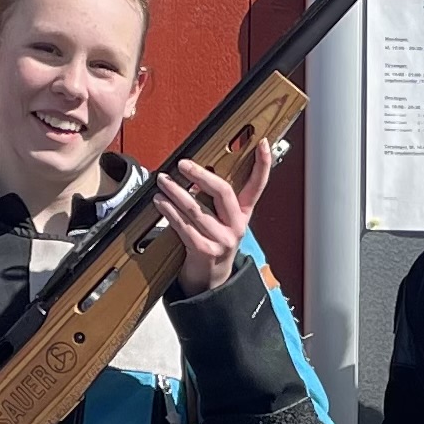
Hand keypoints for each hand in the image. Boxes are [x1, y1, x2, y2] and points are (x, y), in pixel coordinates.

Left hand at [153, 138, 271, 295]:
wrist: (210, 278)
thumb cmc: (213, 241)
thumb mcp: (223, 220)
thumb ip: (216, 199)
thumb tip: (194, 172)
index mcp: (243, 213)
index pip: (257, 185)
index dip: (263, 164)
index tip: (263, 144)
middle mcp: (237, 225)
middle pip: (223, 191)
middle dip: (201, 175)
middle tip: (183, 164)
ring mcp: (222, 239)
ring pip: (196, 208)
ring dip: (175, 192)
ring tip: (163, 181)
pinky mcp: (205, 250)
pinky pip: (184, 226)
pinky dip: (169, 212)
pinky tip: (161, 203)